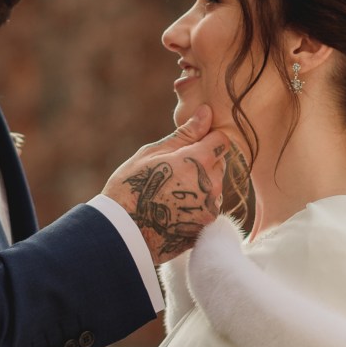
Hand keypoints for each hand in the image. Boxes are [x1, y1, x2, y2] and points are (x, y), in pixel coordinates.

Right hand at [103, 105, 228, 263]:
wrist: (123, 234)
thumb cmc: (131, 188)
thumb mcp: (152, 154)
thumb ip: (185, 134)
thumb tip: (206, 112)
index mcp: (198, 161)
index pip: (221, 140)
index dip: (207, 139)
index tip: (190, 145)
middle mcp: (211, 184)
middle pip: (219, 163)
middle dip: (203, 162)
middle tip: (173, 172)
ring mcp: (211, 207)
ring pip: (214, 186)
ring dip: (201, 184)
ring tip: (171, 193)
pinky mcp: (207, 225)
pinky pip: (209, 206)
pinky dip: (197, 204)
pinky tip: (174, 208)